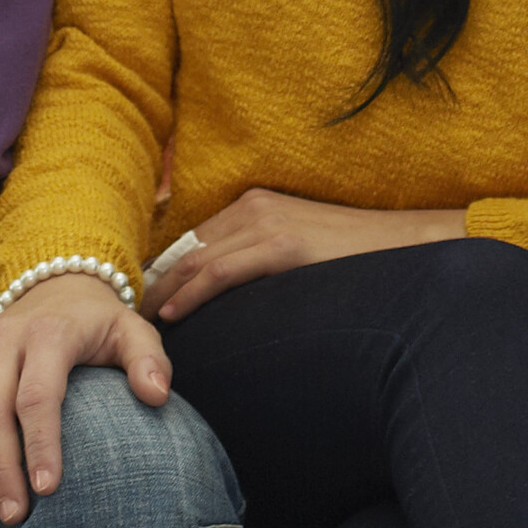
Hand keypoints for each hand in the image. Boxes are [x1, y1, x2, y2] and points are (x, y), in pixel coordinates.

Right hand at [0, 269, 178, 527]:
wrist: (53, 286)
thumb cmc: (97, 326)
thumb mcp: (132, 332)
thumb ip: (149, 360)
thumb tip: (156, 396)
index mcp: (48, 334)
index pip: (37, 396)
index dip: (40, 444)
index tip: (47, 490)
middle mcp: (0, 338)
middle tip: (12, 518)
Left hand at [139, 189, 468, 321]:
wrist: (408, 247)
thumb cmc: (352, 260)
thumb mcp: (297, 251)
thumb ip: (256, 261)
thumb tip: (220, 296)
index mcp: (253, 204)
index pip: (189, 241)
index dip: (156, 271)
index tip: (132, 301)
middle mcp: (253, 207)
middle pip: (182, 250)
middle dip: (149, 284)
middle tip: (118, 316)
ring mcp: (269, 223)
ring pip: (194, 261)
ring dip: (159, 293)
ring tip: (133, 323)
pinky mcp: (284, 246)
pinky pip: (221, 272)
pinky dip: (189, 295)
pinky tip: (170, 316)